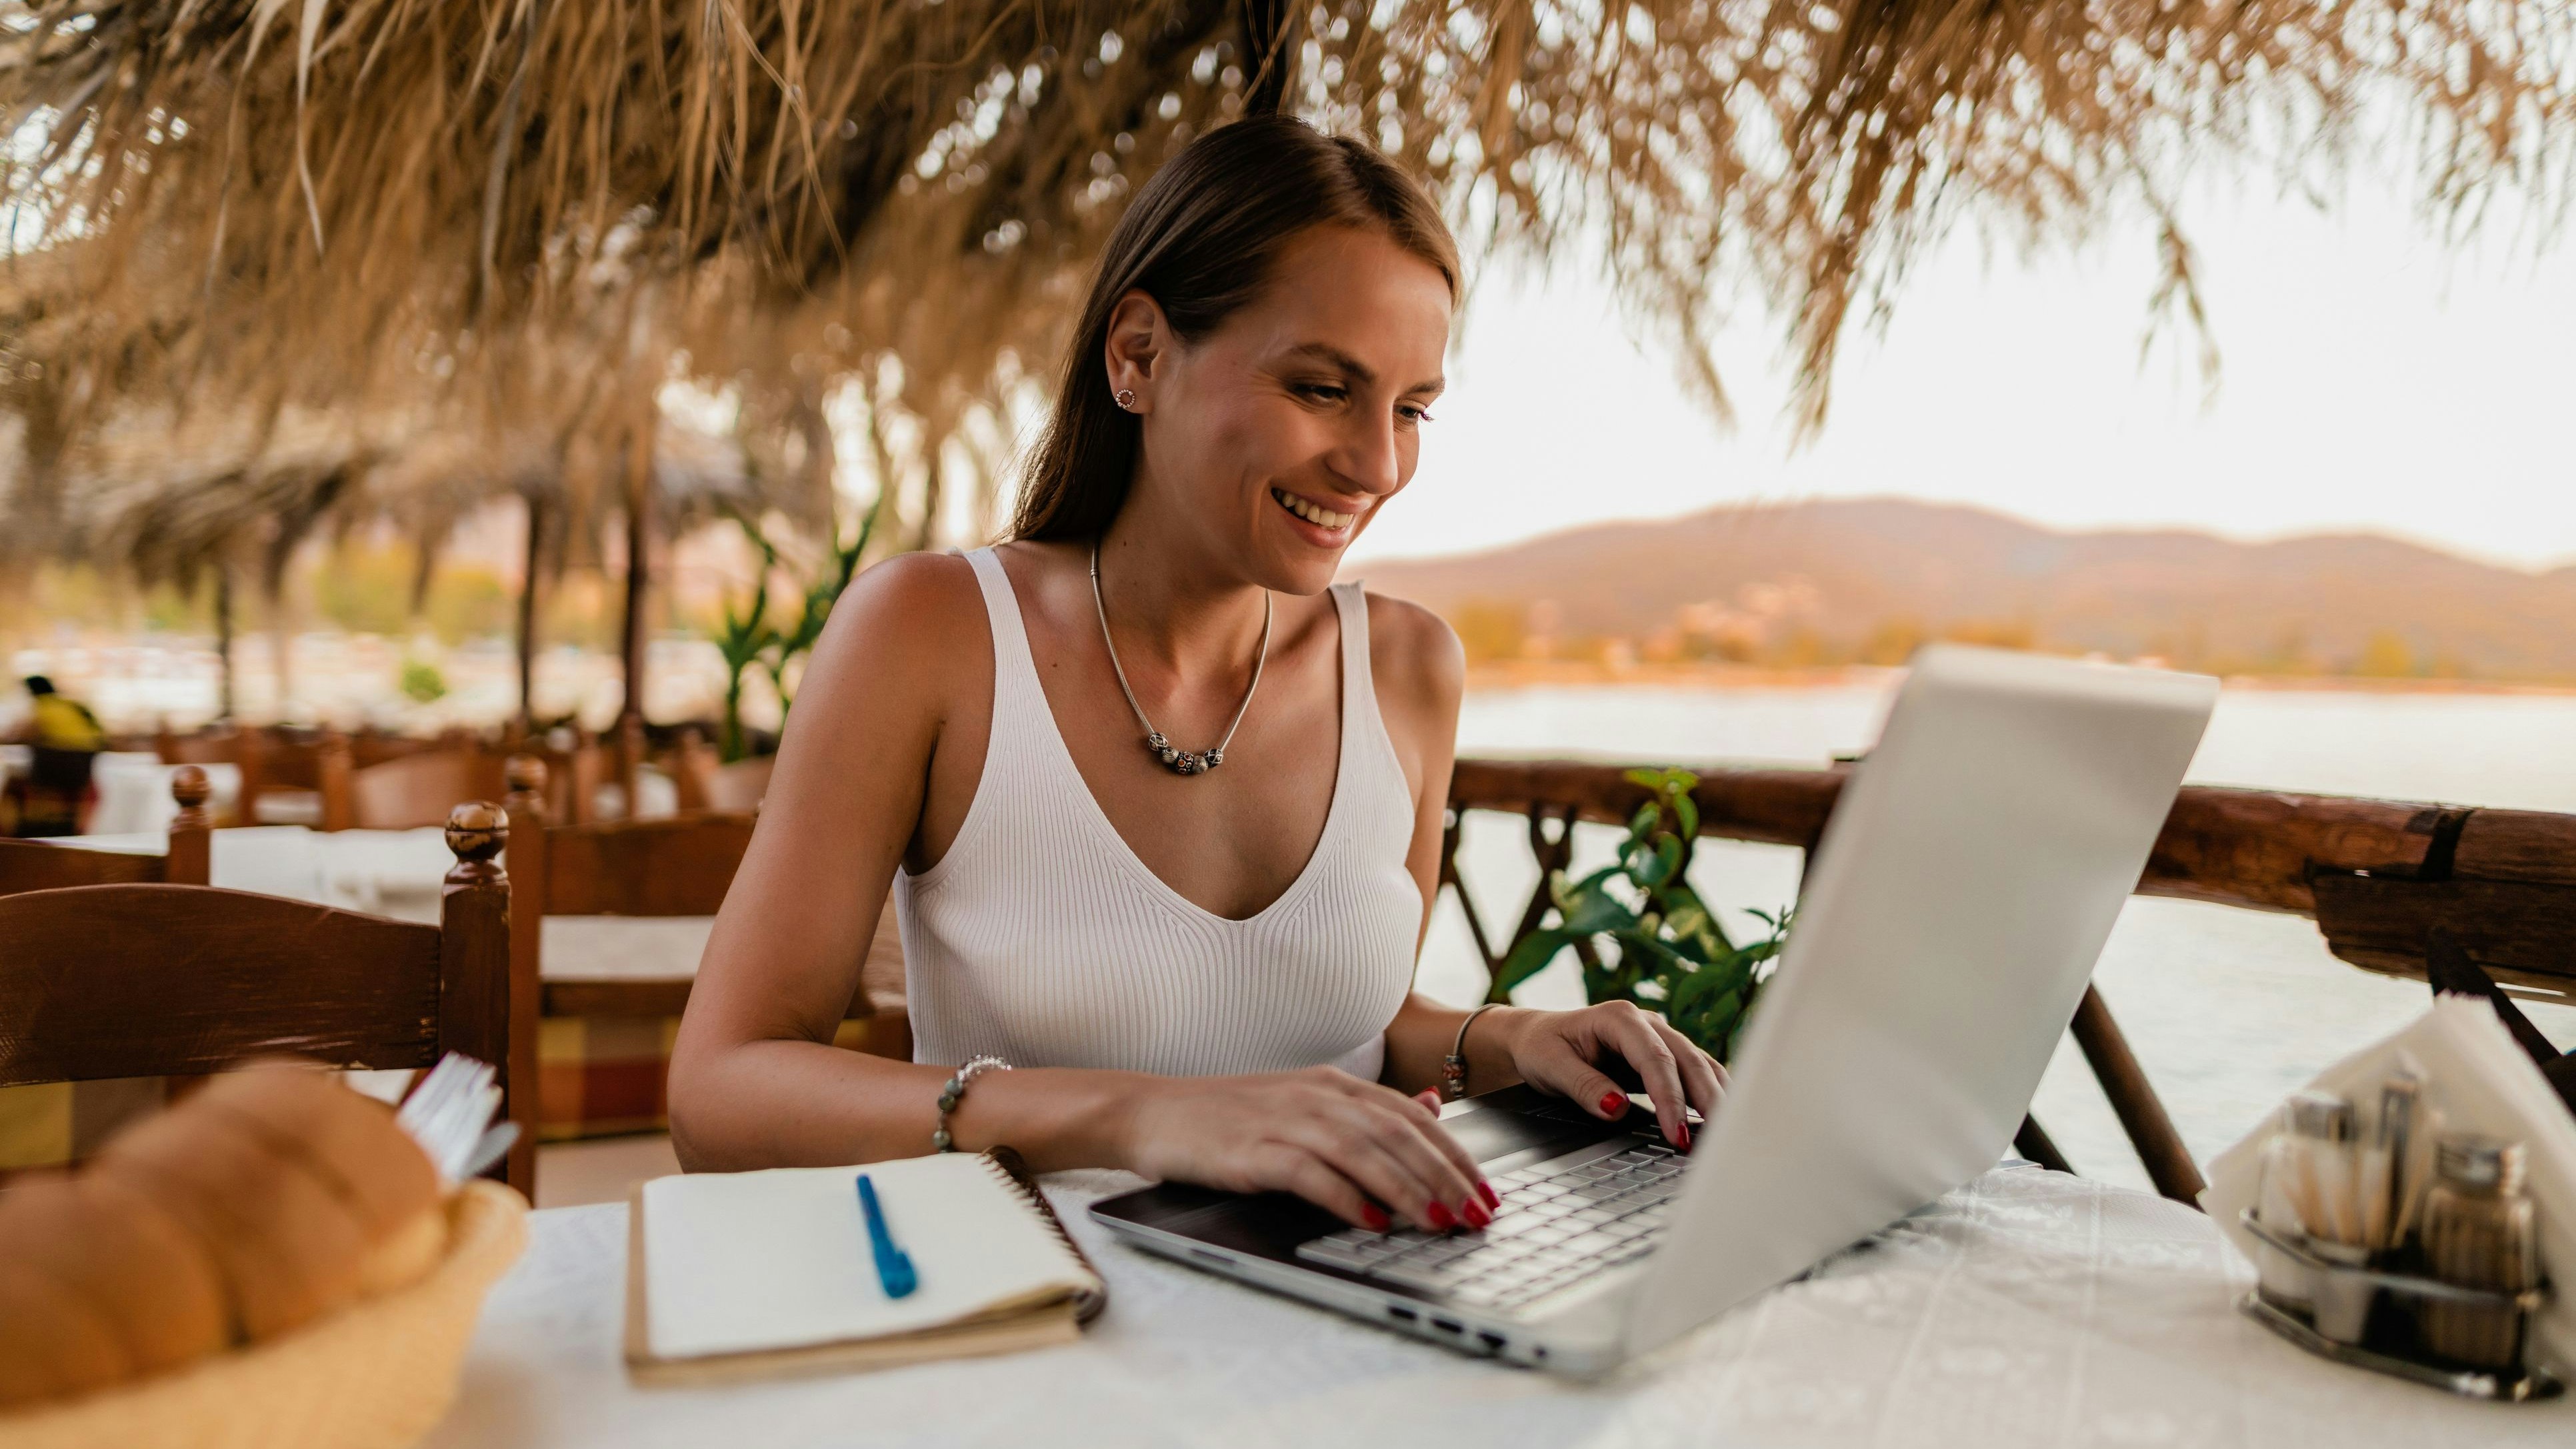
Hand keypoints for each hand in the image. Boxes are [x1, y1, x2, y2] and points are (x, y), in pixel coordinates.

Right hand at [1118, 1068, 1494, 1232]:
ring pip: (1362, 1151)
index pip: (1413, 1118)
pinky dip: (1344, 1196)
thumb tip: (1430, 1108)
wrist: (1152, 1112)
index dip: (1455, 1156)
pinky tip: (1370, 1220)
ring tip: (1439, 1223)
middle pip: (1397, 1134)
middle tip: (1476, 1216)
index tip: (1486, 1193)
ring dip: (1407, 1189)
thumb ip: (1368, 1109)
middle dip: (1444, 1178)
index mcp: (1335, 1085)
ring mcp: (1283, 1120)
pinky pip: (1308, 1172)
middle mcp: (1316, 1096)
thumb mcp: (1306, 1103)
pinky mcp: (1252, 1149)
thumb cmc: (1229, 1116)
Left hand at [1494, 1001, 1726, 1149]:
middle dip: (1705, 1101)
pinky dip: (1710, 1096)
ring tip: (1729, 1136)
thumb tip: (1617, 1108)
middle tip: (1714, 1142)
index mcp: (1619, 1017)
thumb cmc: (1542, 1047)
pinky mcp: (1665, 1057)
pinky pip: (1696, 1074)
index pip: (1655, 1059)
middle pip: (1688, 1060)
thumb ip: (1584, 1086)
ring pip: (1700, 1066)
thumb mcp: (1550, 1065)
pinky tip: (1721, 1122)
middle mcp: (1647, 1023)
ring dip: (1717, 1099)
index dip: (1669, 1097)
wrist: (1537, 1037)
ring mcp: (1660, 1037)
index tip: (1674, 1133)